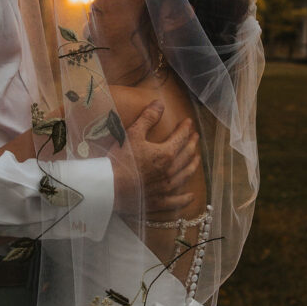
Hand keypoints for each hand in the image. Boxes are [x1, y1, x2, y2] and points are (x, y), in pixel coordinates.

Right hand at [110, 101, 200, 215]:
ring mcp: (166, 188)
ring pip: (185, 176)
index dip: (185, 128)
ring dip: (193, 166)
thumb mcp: (133, 133)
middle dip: (192, 144)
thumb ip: (148, 118)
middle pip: (186, 155)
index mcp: (166, 154)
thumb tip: (160, 103)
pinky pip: (176, 202)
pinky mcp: (158, 202)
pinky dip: (185, 199)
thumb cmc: (120, 159)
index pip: (180, 138)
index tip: (189, 122)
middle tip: (196, 137)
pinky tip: (191, 196)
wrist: (109, 186)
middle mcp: (170, 171)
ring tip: (197, 159)